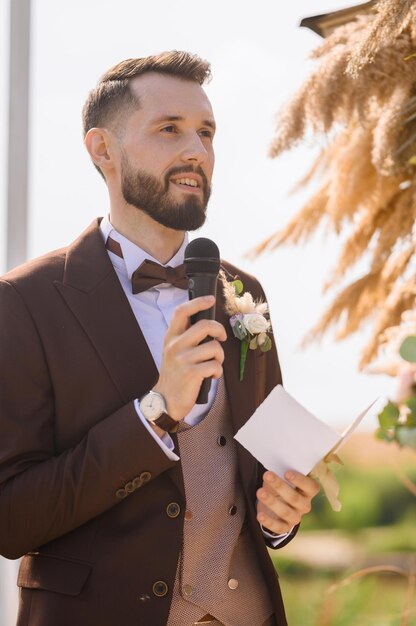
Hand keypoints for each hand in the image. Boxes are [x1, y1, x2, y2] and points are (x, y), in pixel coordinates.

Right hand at [153, 295, 226, 420]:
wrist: (165, 400)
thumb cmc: (175, 373)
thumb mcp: (173, 351)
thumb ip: (185, 337)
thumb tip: (208, 324)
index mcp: (171, 337)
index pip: (181, 312)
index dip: (198, 302)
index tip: (211, 299)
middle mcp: (175, 345)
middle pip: (205, 325)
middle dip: (219, 330)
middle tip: (221, 337)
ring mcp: (182, 359)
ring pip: (214, 347)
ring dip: (220, 356)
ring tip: (214, 364)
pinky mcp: (191, 373)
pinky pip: (215, 365)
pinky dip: (218, 371)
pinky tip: (212, 375)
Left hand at [256, 470, 319, 534]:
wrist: (277, 502)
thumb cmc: (283, 484)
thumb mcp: (285, 477)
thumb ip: (284, 470)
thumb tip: (276, 460)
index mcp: (308, 491)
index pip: (311, 487)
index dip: (300, 480)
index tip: (287, 473)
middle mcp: (304, 505)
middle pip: (295, 498)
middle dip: (280, 486)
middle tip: (267, 475)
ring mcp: (296, 517)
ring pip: (286, 512)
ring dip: (272, 502)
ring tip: (260, 492)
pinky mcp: (285, 527)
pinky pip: (278, 527)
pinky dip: (269, 522)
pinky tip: (259, 515)